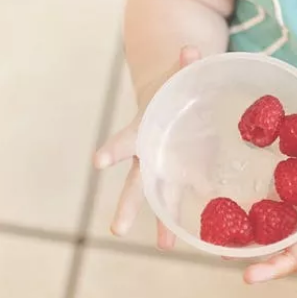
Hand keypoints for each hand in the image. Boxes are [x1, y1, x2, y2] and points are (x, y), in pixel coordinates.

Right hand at [92, 46, 201, 249]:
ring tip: (166, 247)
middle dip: (127, 206)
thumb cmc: (169, 87)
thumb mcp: (176, 75)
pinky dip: (191, 214)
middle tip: (118, 230)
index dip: (111, 150)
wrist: (168, 99)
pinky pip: (184, 198)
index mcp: (142, 130)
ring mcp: (165, 168)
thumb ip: (184, 65)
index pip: (123, 141)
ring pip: (158, 199)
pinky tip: (198, 235)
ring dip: (161, 223)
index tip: (98, 163)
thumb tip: (192, 50)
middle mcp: (148, 156)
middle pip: (134, 184)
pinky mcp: (184, 174)